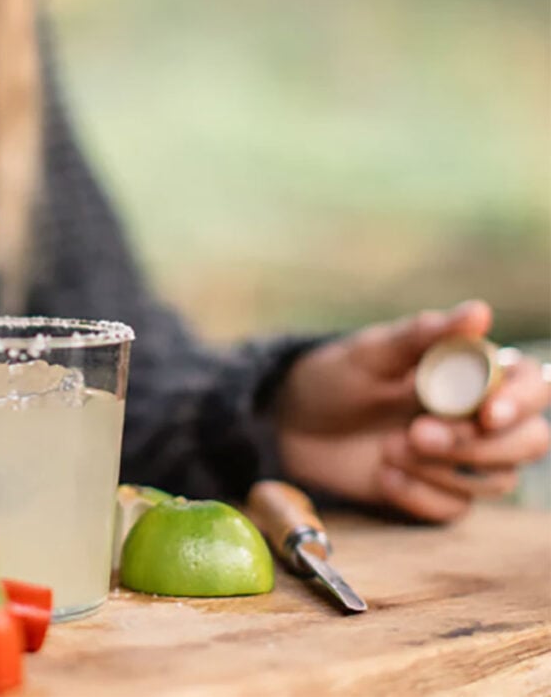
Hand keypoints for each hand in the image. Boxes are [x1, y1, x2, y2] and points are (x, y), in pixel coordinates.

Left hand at [275, 300, 549, 521]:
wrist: (294, 423)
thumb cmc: (337, 377)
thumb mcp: (371, 353)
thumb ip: (423, 336)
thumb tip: (479, 312)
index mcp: (474, 373)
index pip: (531, 384)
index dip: (520, 401)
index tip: (486, 414)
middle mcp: (478, 417)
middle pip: (529, 441)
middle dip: (477, 445)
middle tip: (416, 433)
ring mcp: (461, 459)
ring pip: (497, 480)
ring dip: (444, 469)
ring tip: (386, 448)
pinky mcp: (436, 493)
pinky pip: (454, 509)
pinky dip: (419, 495)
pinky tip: (383, 474)